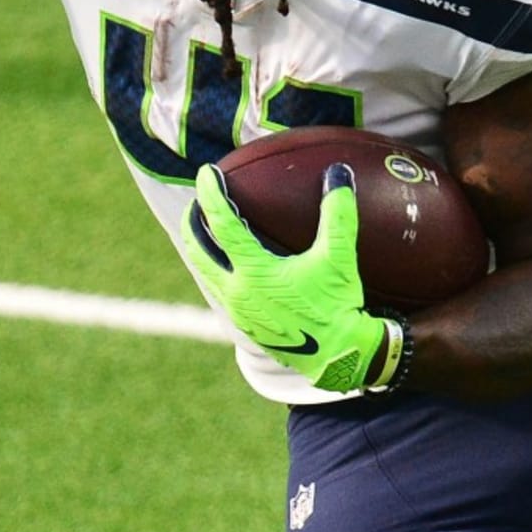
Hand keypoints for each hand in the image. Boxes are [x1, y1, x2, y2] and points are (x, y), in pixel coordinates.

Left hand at [183, 160, 389, 392]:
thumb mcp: (339, 259)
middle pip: (197, 250)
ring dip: (199, 246)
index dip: (211, 195)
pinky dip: (213, 268)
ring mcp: (238, 312)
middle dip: (192, 221)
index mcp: (255, 273)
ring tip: (202, 226)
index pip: (222, 224)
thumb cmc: (338, 308)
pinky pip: (218, 289)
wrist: (339, 358)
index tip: (206, 173)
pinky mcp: (244, 325)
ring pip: (203, 272)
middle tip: (196, 199)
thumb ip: (338, 214)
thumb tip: (338, 173)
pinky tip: (226, 263)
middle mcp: (238, 292)